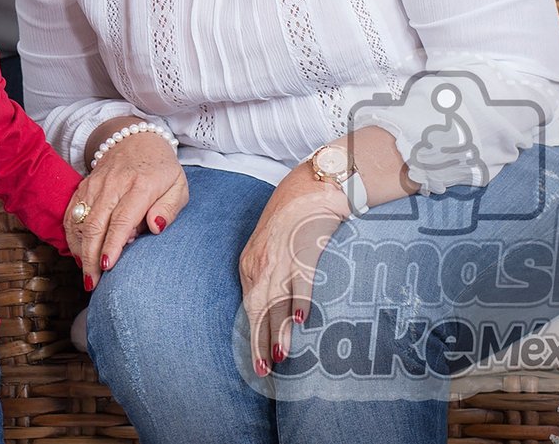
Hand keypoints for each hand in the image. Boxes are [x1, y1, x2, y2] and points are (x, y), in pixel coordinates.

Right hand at [69, 132, 187, 289]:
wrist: (136, 139)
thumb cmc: (161, 169)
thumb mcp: (178, 186)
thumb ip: (169, 208)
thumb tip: (156, 228)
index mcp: (140, 185)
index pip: (122, 218)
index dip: (113, 244)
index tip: (107, 266)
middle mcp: (114, 184)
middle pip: (95, 223)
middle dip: (91, 256)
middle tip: (92, 282)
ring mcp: (96, 184)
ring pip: (80, 221)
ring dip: (79, 250)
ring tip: (86, 273)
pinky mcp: (84, 186)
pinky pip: (71, 213)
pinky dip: (71, 235)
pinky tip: (77, 253)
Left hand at [238, 166, 346, 375]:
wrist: (309, 187)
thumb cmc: (291, 219)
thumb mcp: (269, 248)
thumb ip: (267, 276)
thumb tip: (273, 310)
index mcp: (249, 264)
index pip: (248, 306)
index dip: (253, 335)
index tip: (257, 361)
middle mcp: (260, 263)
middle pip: (258, 308)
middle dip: (259, 342)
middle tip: (263, 371)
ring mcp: (281, 258)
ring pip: (277, 301)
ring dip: (278, 331)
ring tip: (279, 358)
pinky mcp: (303, 251)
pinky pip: (300, 282)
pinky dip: (299, 301)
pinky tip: (301, 322)